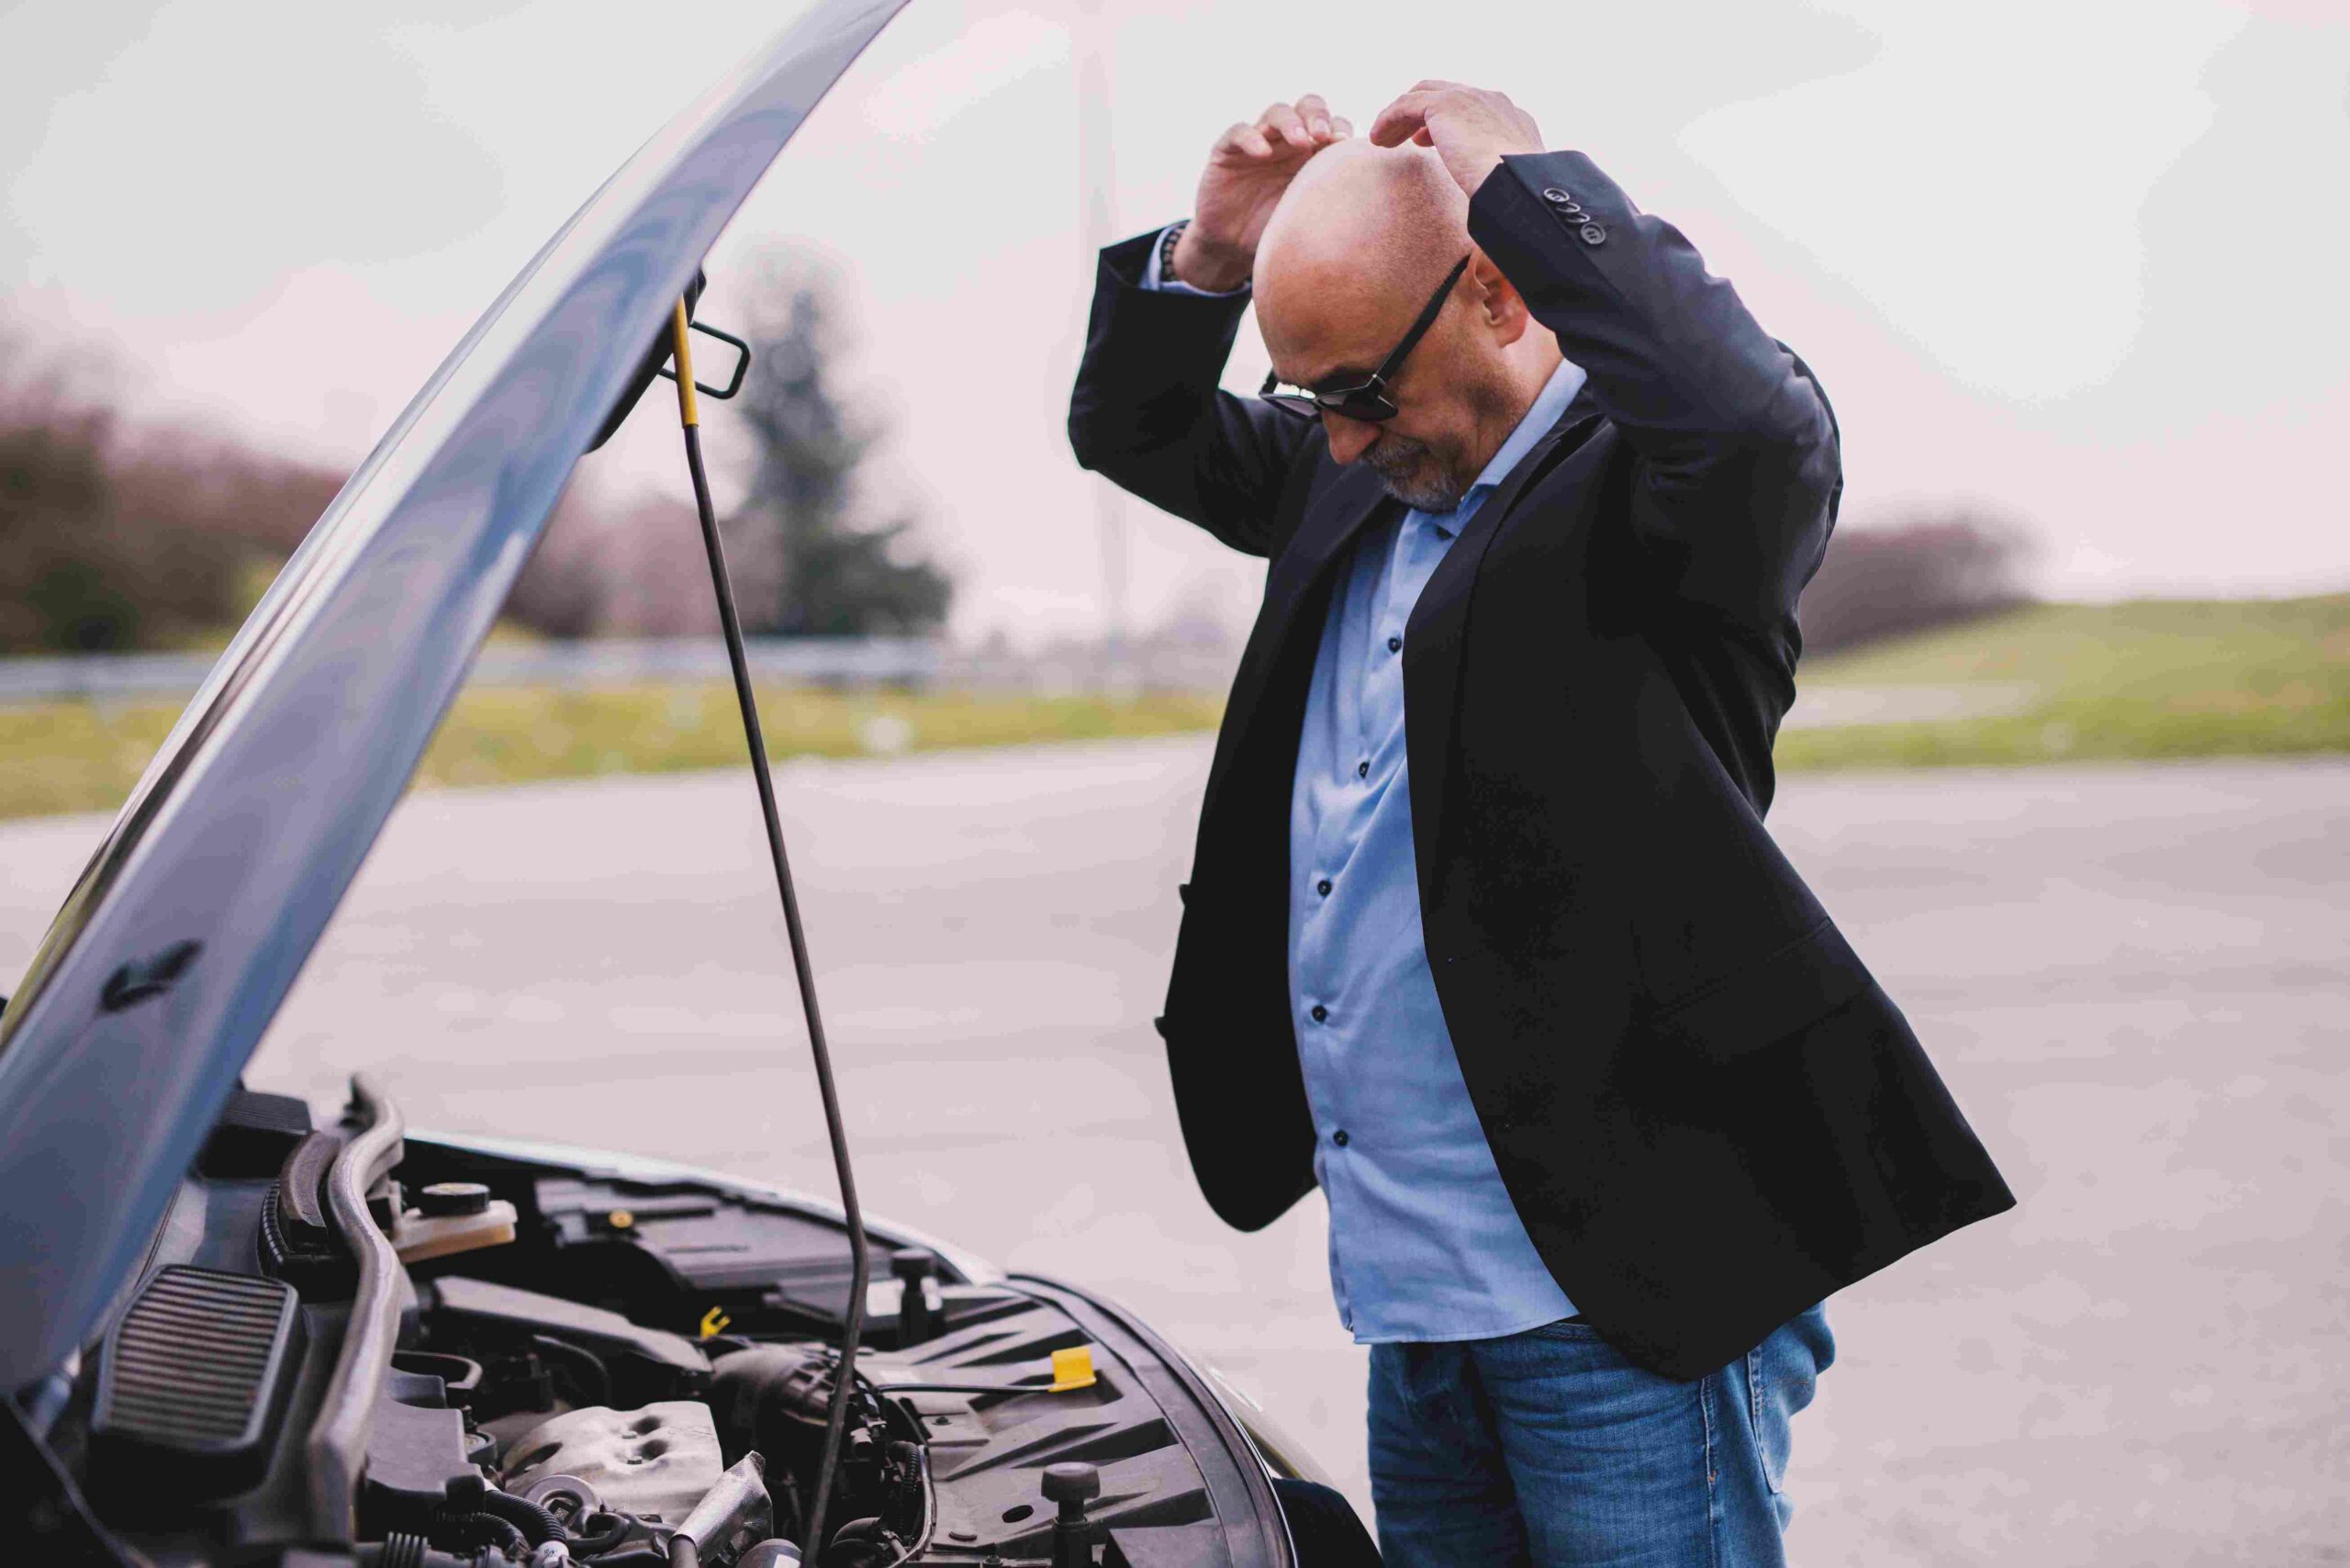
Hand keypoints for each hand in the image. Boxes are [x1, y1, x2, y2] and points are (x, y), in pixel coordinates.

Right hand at [1174, 95, 1350, 290]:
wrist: (1234, 248)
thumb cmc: (1278, 232)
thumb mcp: (1310, 219)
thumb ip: (1335, 204)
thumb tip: (1376, 209)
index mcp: (1314, 152)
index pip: (1333, 125)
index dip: (1341, 128)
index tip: (1347, 146)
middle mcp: (1288, 141)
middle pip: (1308, 107)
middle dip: (1319, 116)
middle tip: (1324, 136)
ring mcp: (1259, 141)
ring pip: (1277, 112)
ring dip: (1291, 122)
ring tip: (1300, 141)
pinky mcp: (1228, 150)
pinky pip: (1239, 132)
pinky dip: (1251, 138)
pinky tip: (1263, 153)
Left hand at [1368, 81, 1541, 199]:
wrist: (1519, 187)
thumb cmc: (1518, 202)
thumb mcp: (1509, 190)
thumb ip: (1495, 184)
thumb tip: (1486, 214)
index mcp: (1511, 120)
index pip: (1472, 108)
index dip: (1445, 121)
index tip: (1427, 141)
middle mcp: (1492, 101)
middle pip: (1446, 94)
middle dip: (1421, 113)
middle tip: (1405, 137)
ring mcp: (1470, 99)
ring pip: (1423, 97)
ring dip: (1400, 118)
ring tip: (1382, 140)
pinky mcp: (1445, 105)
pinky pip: (1406, 105)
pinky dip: (1388, 119)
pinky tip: (1376, 140)